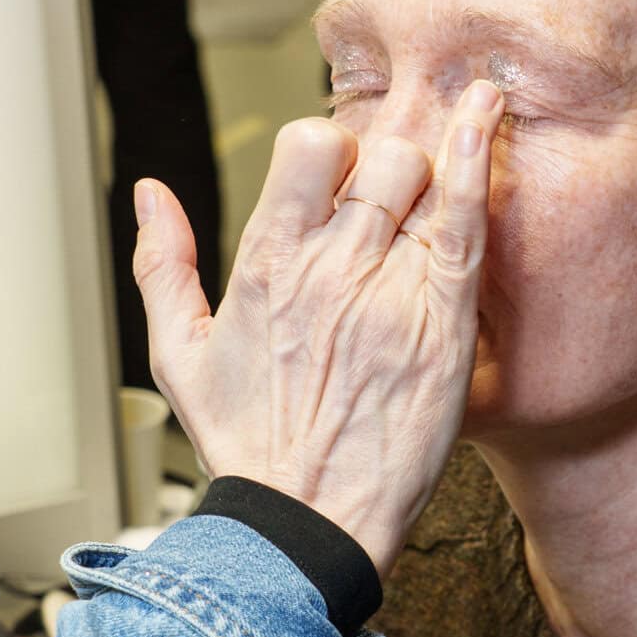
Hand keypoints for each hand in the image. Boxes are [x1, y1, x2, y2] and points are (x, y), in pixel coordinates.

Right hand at [133, 79, 498, 575]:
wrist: (307, 524)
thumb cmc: (249, 447)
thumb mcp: (179, 354)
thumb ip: (162, 264)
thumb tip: (149, 194)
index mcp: (266, 262)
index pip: (309, 144)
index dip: (330, 151)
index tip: (338, 187)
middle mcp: (328, 266)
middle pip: (376, 151)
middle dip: (384, 165)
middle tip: (390, 209)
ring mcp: (389, 291)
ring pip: (424, 173)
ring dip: (431, 173)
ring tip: (428, 203)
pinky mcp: (443, 323)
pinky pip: (466, 219)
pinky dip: (476, 157)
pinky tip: (486, 112)